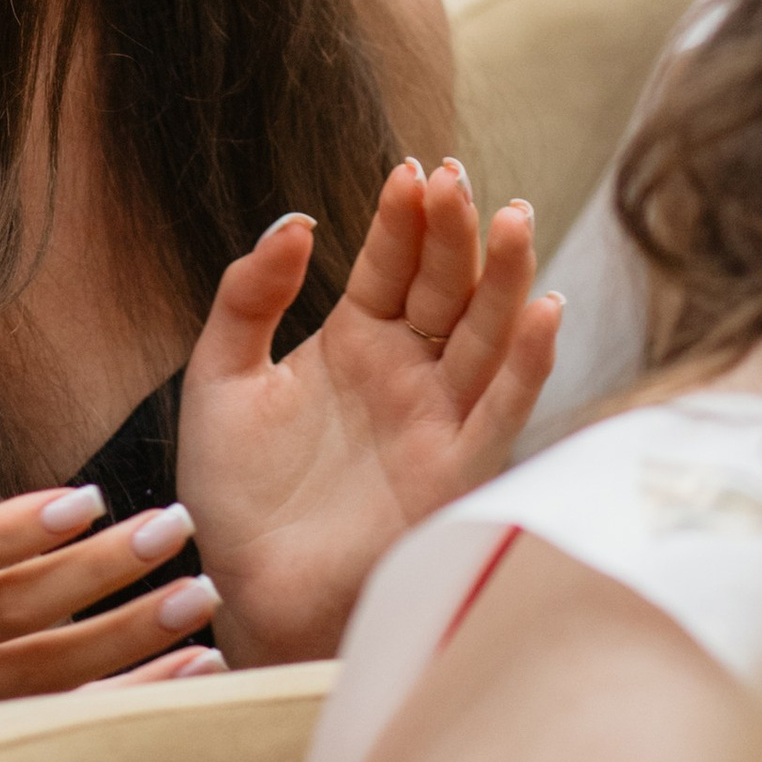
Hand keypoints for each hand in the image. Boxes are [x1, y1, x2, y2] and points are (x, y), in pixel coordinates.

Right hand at [0, 326, 225, 761]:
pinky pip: (72, 720)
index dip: (18, 531)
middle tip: (175, 526)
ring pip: (55, 676)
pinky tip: (201, 664)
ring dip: (135, 639)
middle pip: (17, 611)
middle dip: (100, 572)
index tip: (91, 497)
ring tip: (201, 595)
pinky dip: (138, 699)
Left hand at [178, 159, 559, 666]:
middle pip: (447, 287)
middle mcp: (407, 371)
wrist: (247, 590)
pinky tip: (542, 310)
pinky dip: (527, 362)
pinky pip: (501, 409)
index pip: (392, 264)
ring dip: (505, 279)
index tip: (410, 170)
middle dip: (456, 233)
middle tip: (458, 179)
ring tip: (513, 219)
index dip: (404, 218)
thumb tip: (296, 222)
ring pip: (486, 335)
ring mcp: (436, 417)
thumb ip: (249, 297)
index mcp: (355, 341)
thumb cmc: (234, 495)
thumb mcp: (219, 377)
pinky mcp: (454, 469)